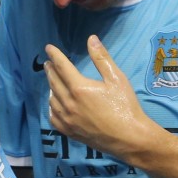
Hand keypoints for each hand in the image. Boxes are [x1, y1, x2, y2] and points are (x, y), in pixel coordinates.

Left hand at [44, 35, 150, 158]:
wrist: (130, 138)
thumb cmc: (125, 106)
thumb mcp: (116, 79)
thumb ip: (102, 58)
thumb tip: (91, 39)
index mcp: (79, 88)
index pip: (62, 67)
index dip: (54, 56)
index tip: (48, 48)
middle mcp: (68, 103)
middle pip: (54, 82)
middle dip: (51, 70)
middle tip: (48, 63)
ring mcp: (67, 119)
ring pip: (52, 99)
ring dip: (50, 88)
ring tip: (53, 81)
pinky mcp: (68, 131)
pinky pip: (53, 117)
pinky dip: (52, 107)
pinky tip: (54, 103)